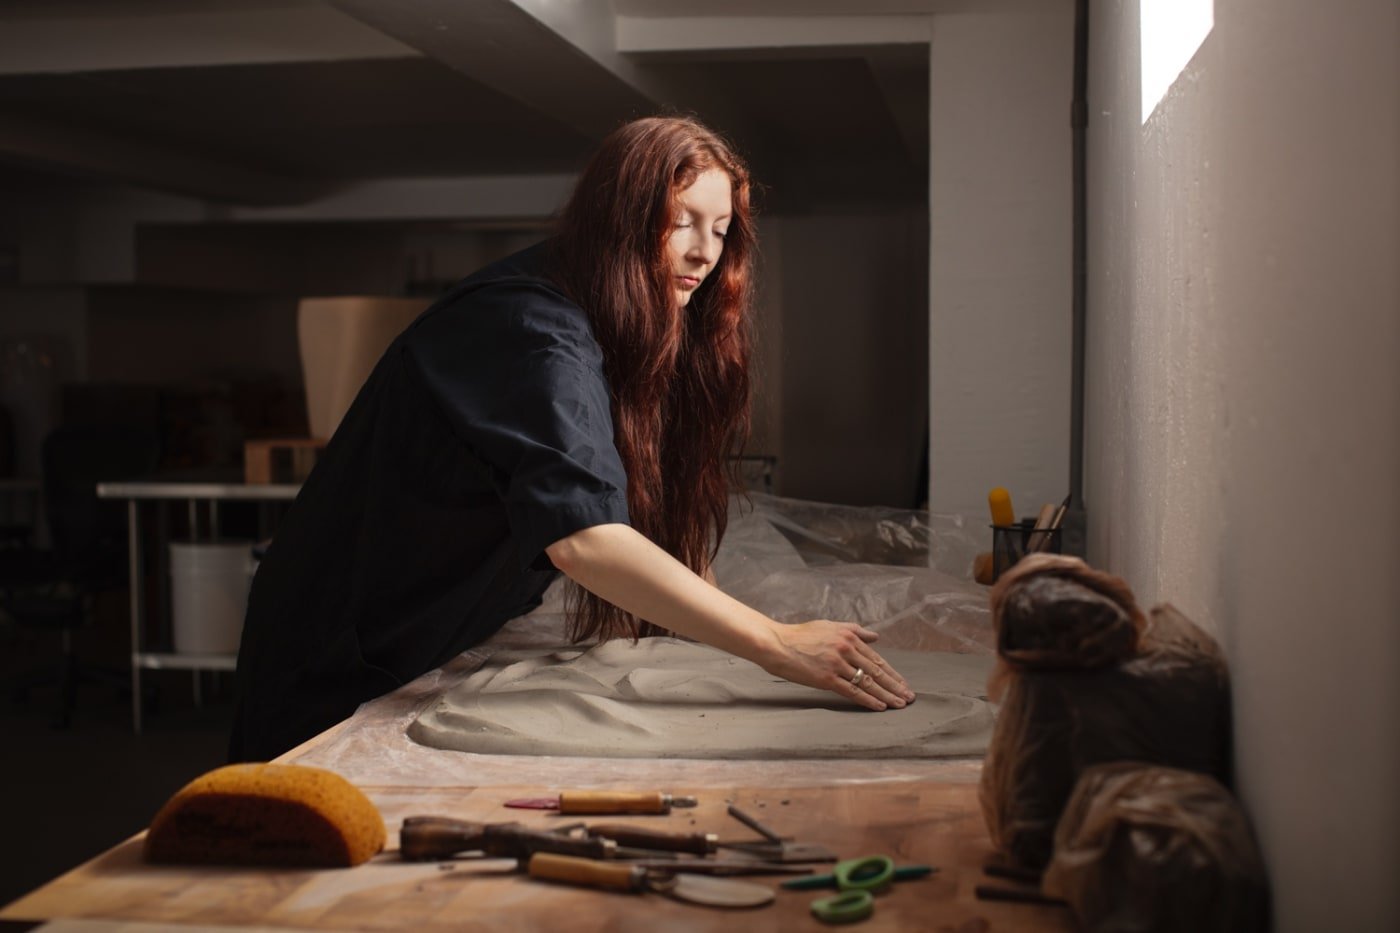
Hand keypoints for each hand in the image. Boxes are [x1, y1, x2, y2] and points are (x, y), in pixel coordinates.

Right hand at [762, 620, 915, 711]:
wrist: (777, 644)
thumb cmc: (801, 635)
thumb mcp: (830, 626)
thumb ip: (855, 630)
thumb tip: (876, 636)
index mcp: (848, 637)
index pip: (875, 658)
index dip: (891, 673)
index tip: (902, 683)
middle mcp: (846, 649)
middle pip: (876, 671)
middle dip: (895, 685)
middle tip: (909, 697)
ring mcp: (837, 664)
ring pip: (867, 682)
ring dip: (886, 695)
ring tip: (899, 704)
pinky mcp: (827, 678)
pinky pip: (852, 691)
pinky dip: (868, 700)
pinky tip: (879, 706)